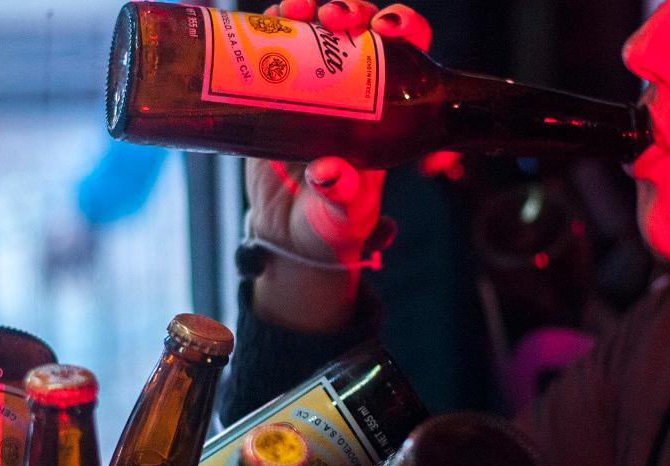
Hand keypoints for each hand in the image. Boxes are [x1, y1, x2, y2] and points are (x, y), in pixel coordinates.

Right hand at [246, 1, 434, 331]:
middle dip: (350, 8)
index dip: (404, 27)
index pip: (409, 54)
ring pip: (316, 29)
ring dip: (308, 7)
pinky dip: (267, 26)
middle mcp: (353, 90)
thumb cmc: (332, 228)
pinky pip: (274, 48)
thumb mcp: (343, 216)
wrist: (287, 238)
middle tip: (332, 19)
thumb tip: (326, 171)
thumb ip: (340, 196)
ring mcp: (311, 87)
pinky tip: (261, 19)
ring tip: (294, 10)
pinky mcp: (273, 94)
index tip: (386, 27)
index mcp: (389, 113)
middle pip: (361, 28)